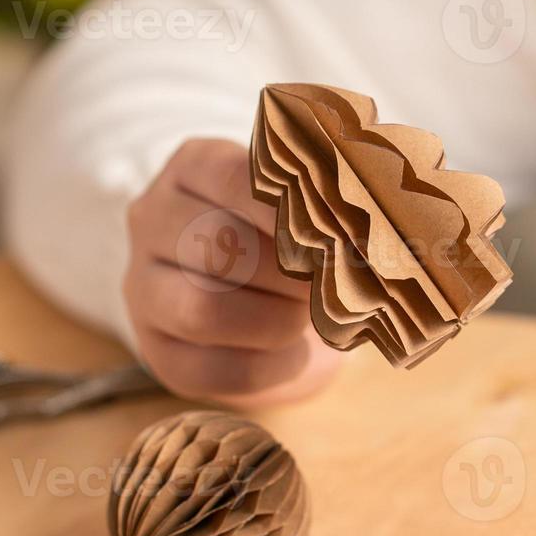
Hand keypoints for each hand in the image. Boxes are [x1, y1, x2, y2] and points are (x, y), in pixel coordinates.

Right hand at [124, 138, 340, 407]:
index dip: (289, 208)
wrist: (252, 290)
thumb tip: (391, 216)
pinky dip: (264, 368)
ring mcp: (144, 288)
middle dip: (290, 273)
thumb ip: (330, 198)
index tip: (341, 231)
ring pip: (202, 310)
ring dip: (276, 321)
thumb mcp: (300, 199)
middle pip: (215, 245)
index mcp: (192, 167)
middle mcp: (153, 221)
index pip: (230, 175)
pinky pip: (205, 368)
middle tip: (340, 284)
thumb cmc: (289, 232)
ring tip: (317, 319)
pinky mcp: (156, 350)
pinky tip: (298, 355)